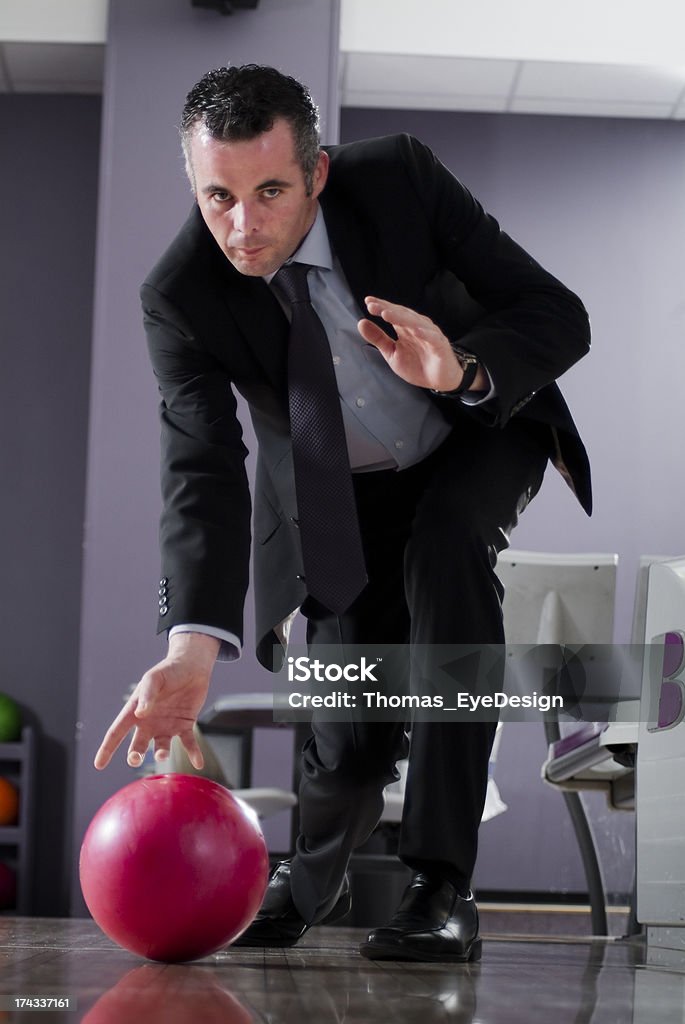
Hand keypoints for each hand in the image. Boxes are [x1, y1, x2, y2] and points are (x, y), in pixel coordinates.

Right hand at [93, 632, 219, 770]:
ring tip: (163, 755)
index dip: (107, 748)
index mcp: (135, 711)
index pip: (117, 732)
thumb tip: (140, 713)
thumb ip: (147, 695)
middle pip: (138, 745)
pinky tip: (198, 763)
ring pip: (161, 747)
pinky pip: (188, 744)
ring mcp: (167, 726)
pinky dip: (193, 754)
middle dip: (135, 755)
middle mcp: (149, 723)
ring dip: (162, 754)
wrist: (191, 666)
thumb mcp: (154, 678)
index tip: (99, 765)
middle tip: (135, 759)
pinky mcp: (185, 726)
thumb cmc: (168, 671)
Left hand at [358, 297, 483, 392]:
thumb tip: (361, 323)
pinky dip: (425, 334)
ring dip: (402, 317)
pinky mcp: (440, 345)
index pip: (392, 313)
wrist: (439, 381)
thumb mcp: (392, 353)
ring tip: (387, 314)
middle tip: (373, 306)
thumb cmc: (417, 365)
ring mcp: (429, 335)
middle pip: (402, 314)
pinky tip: (415, 331)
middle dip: (387, 309)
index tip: (368, 302)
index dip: (381, 306)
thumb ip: (378, 338)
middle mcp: (417, 327)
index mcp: (405, 328)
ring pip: (415, 323)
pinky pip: (432, 338)